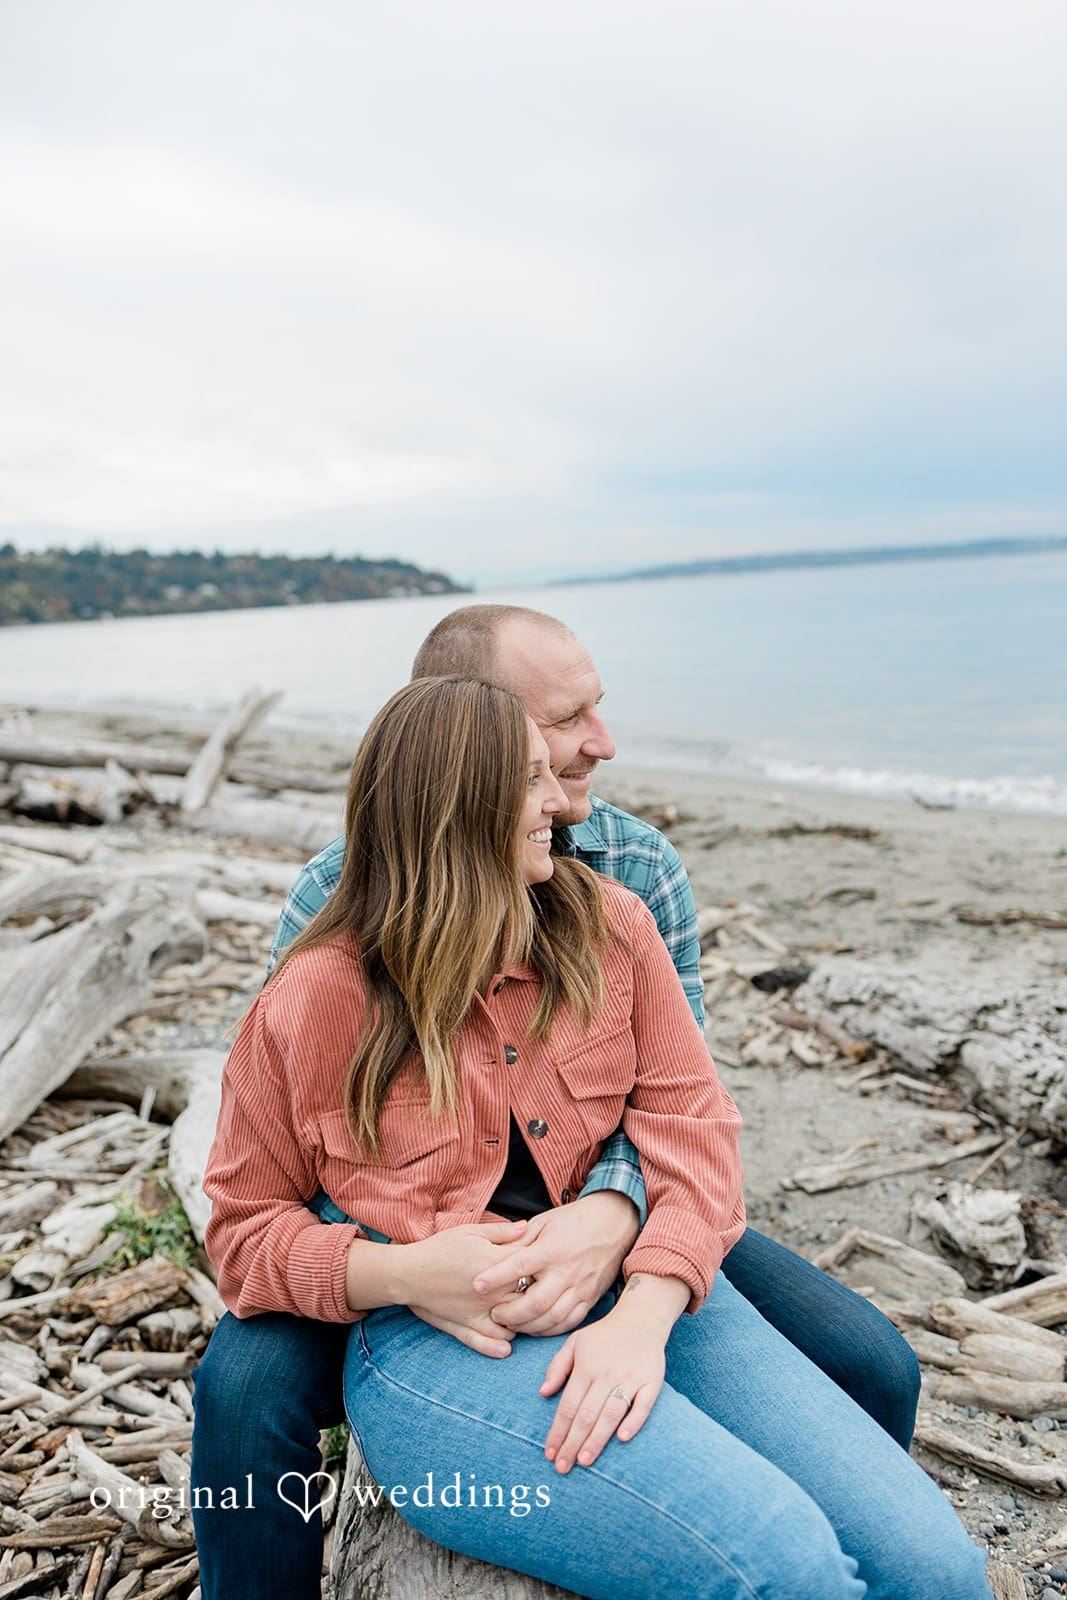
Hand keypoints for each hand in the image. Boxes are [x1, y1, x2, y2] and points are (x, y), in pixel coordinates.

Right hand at [378, 1219, 528, 1354]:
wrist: (408, 1272)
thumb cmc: (440, 1248)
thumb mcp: (471, 1232)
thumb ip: (501, 1231)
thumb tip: (527, 1227)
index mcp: (494, 1261)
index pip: (532, 1264)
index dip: (542, 1264)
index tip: (544, 1262)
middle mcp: (491, 1289)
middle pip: (528, 1295)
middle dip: (537, 1294)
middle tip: (541, 1291)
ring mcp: (479, 1310)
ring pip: (514, 1323)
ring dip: (522, 1321)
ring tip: (524, 1315)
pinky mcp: (466, 1325)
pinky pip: (489, 1341)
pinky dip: (501, 1345)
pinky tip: (507, 1344)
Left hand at [473, 1192, 639, 1336]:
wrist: (614, 1223)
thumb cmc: (575, 1220)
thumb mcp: (545, 1222)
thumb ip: (521, 1241)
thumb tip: (496, 1255)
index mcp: (552, 1249)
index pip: (519, 1265)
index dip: (496, 1277)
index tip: (477, 1285)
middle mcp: (566, 1271)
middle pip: (535, 1303)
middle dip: (510, 1313)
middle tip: (494, 1314)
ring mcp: (580, 1287)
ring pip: (551, 1318)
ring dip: (527, 1326)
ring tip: (511, 1323)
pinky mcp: (590, 1299)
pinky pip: (568, 1322)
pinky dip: (549, 1330)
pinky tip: (534, 1327)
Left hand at [539, 1273, 687, 1472]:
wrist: (641, 1318)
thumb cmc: (604, 1335)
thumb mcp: (575, 1342)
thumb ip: (557, 1367)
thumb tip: (543, 1393)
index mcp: (586, 1366)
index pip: (567, 1405)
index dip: (557, 1431)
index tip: (549, 1454)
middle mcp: (606, 1373)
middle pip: (586, 1414)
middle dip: (572, 1443)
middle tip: (563, 1467)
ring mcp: (631, 1377)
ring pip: (611, 1413)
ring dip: (597, 1438)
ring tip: (584, 1461)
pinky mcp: (652, 1381)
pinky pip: (643, 1404)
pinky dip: (634, 1421)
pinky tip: (622, 1438)